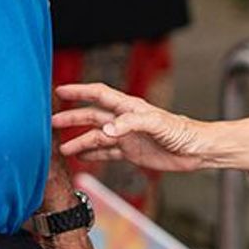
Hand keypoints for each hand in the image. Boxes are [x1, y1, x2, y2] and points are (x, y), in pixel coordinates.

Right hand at [54, 83, 212, 172]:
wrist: (197, 150)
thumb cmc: (182, 131)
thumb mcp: (156, 123)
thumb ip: (130, 124)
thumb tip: (105, 131)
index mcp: (129, 107)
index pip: (99, 94)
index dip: (79, 91)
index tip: (60, 90)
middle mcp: (124, 120)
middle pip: (92, 116)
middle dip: (72, 117)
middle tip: (51, 122)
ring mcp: (126, 136)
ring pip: (96, 136)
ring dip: (79, 141)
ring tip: (62, 148)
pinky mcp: (132, 152)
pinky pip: (107, 152)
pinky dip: (94, 155)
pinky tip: (82, 157)